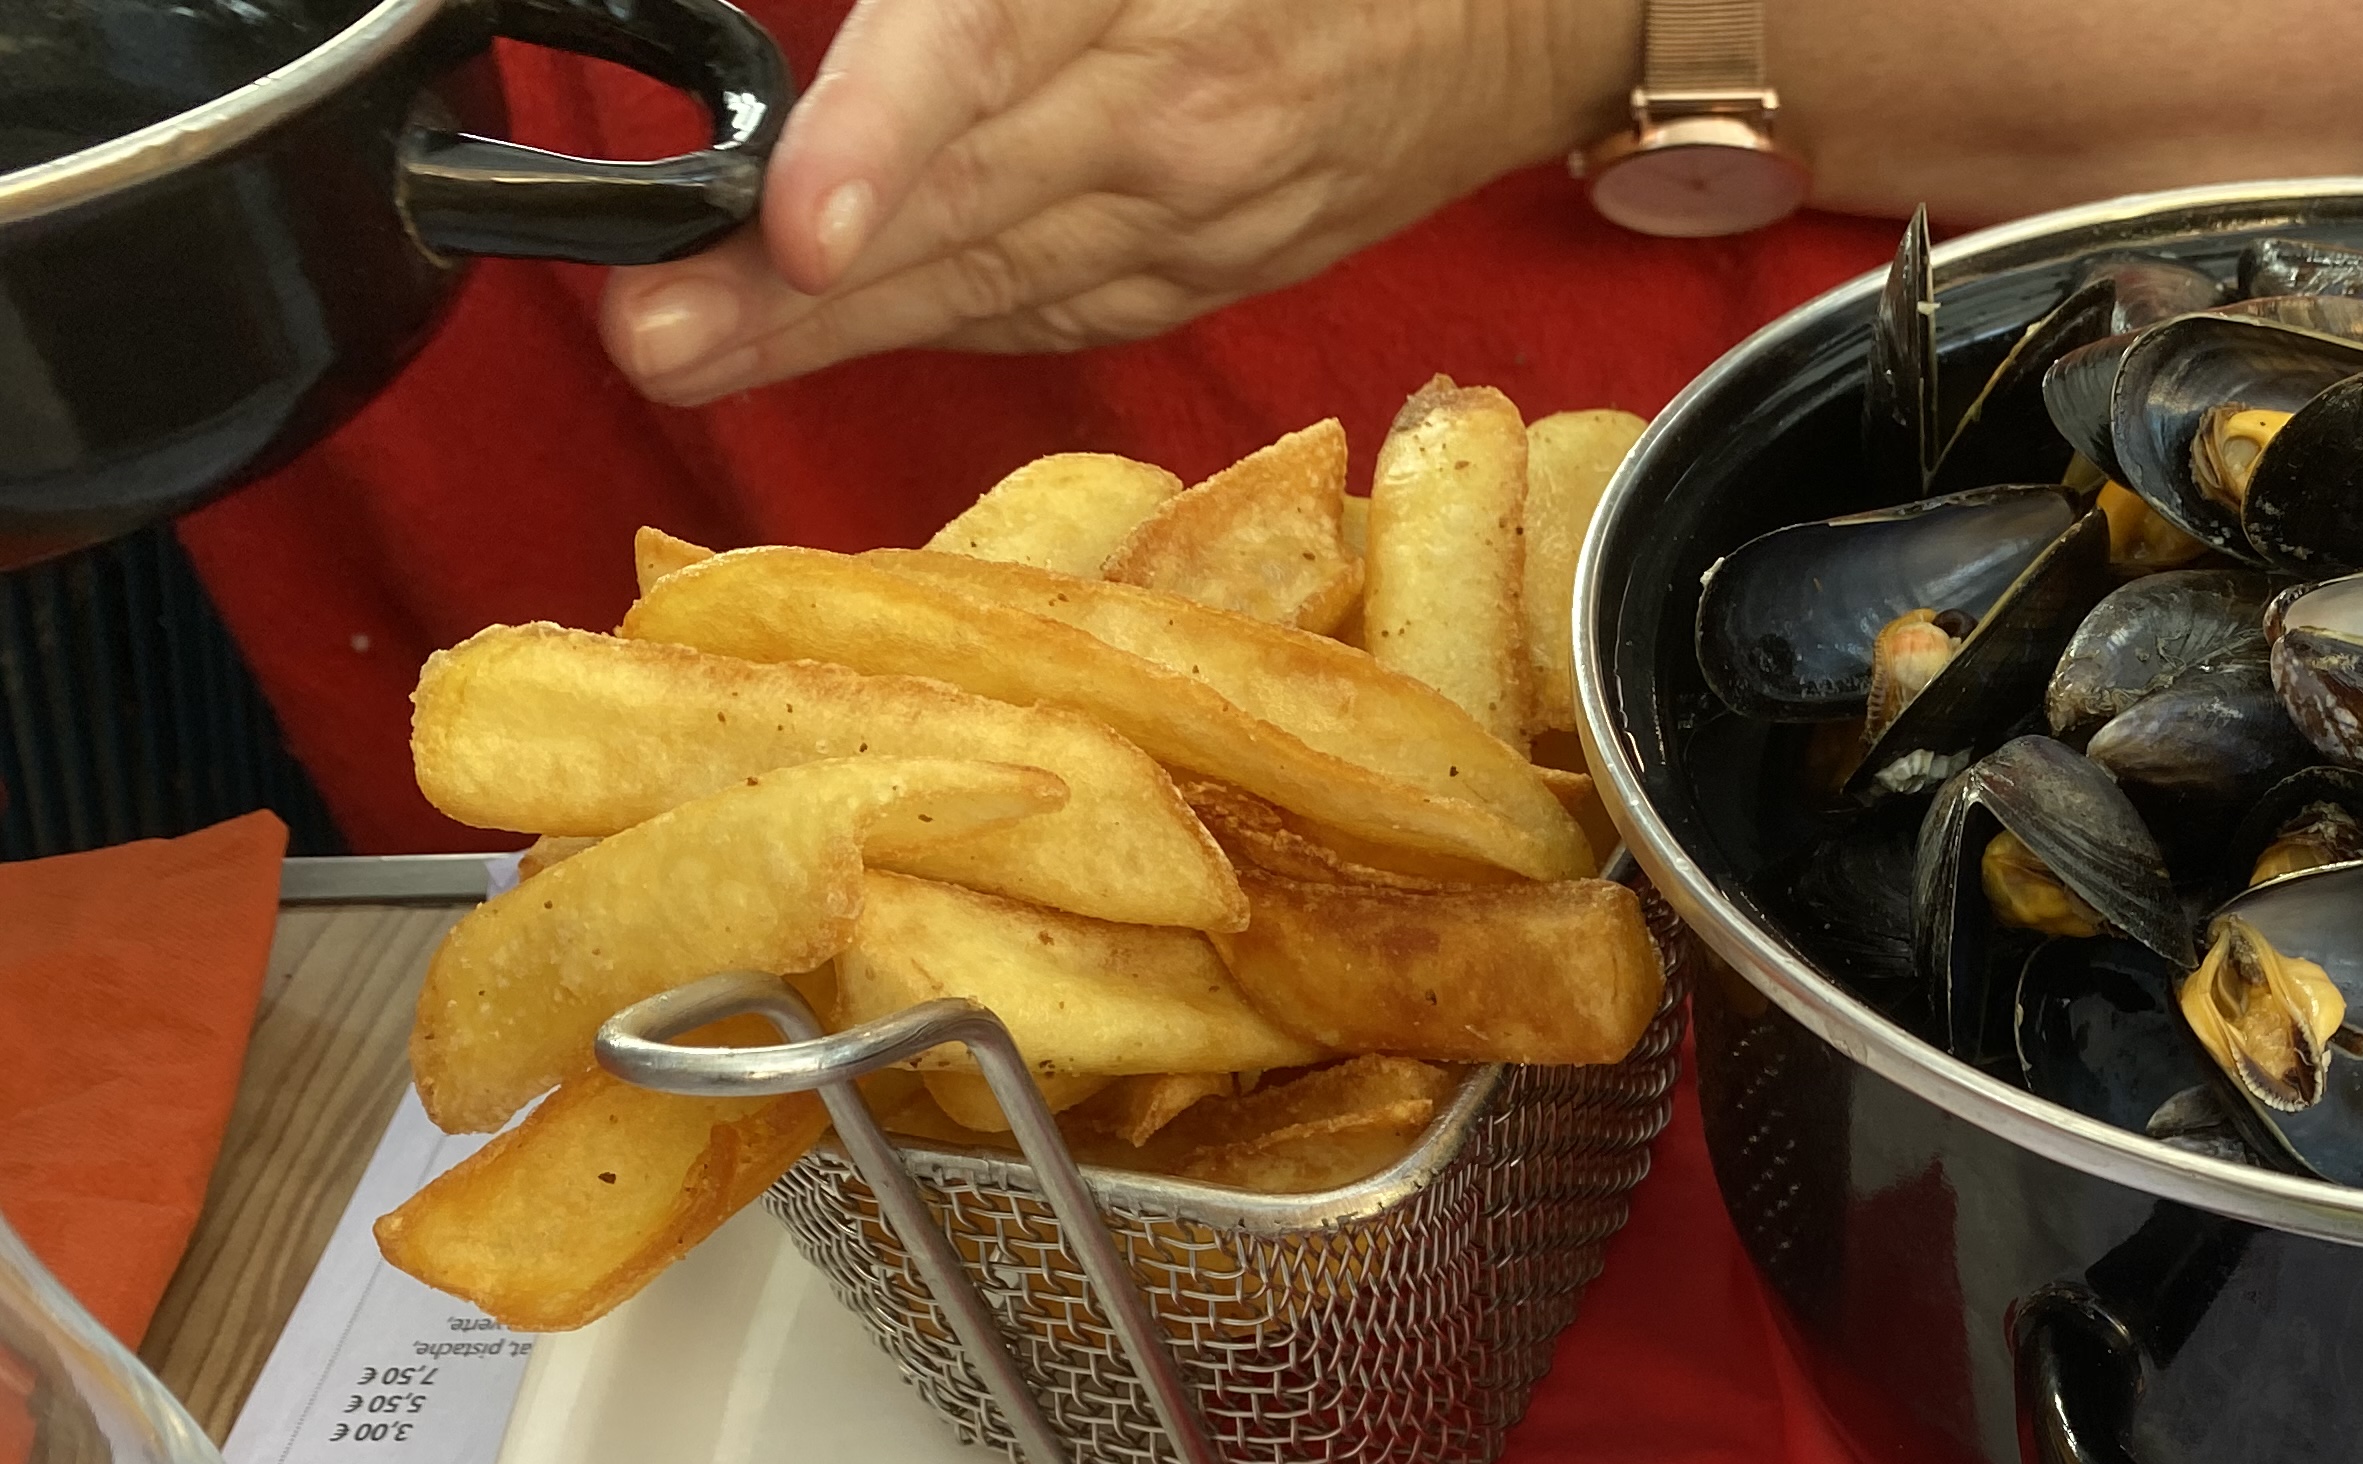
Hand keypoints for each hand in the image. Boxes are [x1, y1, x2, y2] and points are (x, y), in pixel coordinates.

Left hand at [601, 0, 1634, 405]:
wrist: (1539, 1)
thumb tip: (884, 27)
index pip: (993, 55)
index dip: (884, 141)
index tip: (792, 224)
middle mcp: (1184, 121)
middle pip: (955, 209)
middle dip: (789, 289)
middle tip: (648, 336)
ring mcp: (1207, 217)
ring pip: (990, 281)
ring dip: (830, 329)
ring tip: (691, 356)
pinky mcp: (1220, 269)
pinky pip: (1057, 306)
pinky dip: (944, 317)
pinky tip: (837, 329)